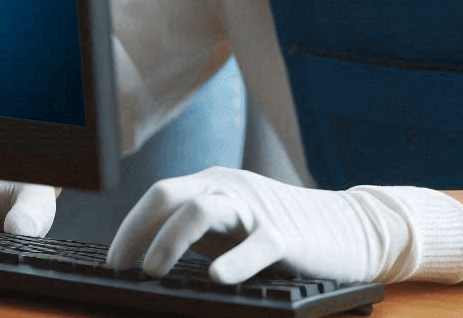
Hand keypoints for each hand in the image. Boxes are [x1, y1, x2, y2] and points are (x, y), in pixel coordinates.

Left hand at [107, 167, 410, 284]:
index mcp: (214, 184)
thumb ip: (197, 233)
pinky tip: (217, 277)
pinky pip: (255, 245)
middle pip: (169, 195)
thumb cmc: (283, 232)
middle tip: (120, 266)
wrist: (349, 227)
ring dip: (168, 240)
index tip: (113, 261)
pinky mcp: (285, 236)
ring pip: (201, 211)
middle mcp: (230, 189)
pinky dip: (233, 261)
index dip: (130, 227)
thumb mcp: (232, 226)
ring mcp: (257, 209)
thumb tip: (148, 258)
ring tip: (151, 270)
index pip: (159, 196)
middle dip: (136, 231)